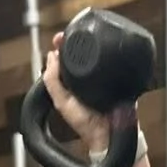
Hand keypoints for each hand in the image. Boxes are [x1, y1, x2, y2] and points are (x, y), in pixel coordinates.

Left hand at [43, 32, 111, 160]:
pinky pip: (110, 62)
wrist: (110, 133)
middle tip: (69, 33)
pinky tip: (102, 45)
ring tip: (83, 35)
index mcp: (70, 83)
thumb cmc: (86, 123)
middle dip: (73, 42)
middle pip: (78, 55)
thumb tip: (51, 56)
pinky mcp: (115, 77)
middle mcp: (84, 78)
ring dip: (89, 45)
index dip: (60, 48)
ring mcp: (100, 77)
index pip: (63, 61)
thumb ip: (53, 83)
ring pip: (93, 56)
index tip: (60, 38)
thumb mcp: (62, 102)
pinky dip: (106, 53)